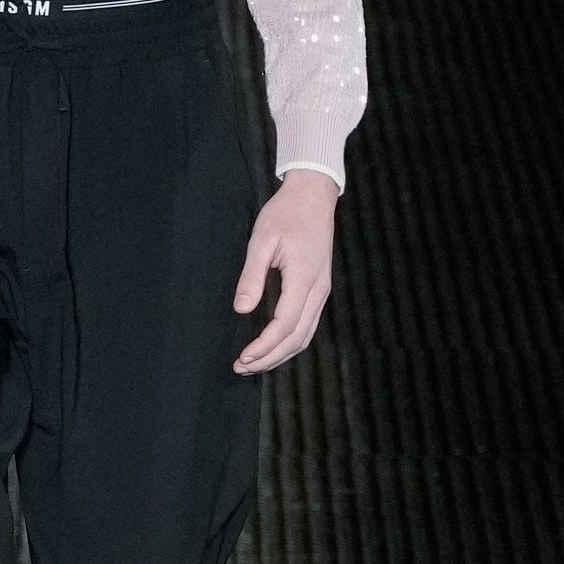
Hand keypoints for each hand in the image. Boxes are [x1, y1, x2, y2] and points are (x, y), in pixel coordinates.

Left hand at [232, 170, 337, 374]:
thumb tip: (241, 309)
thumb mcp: (261, 240)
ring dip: (280, 353)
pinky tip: (271, 346)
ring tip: (253, 363)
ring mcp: (322, 291)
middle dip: (269, 357)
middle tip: (241, 367)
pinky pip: (307, 325)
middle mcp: (318, 290)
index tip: (243, 357)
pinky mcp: (319, 289)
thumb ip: (251, 276)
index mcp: (305, 277)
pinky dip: (289, 341)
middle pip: (297, 337)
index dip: (264, 345)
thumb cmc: (286, 214)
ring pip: (305, 335)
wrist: (313, 196)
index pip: (285, 324)